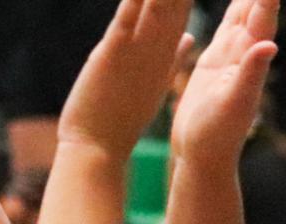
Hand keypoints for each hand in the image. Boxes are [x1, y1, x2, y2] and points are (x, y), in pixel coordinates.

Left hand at [58, 0, 195, 160]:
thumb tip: (187, 38)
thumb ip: (171, 55)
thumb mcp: (152, 80)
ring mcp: (139, 44)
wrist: (99, 147)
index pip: (185, 0)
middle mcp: (158, 41)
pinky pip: (132, 6)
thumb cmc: (121, 116)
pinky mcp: (116, 47)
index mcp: (167, 47)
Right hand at [169, 0, 279, 166]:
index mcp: (250, 57)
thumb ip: (250, 73)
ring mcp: (230, 56)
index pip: (264, 12)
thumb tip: (269, 45)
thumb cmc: (218, 136)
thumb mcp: (234, 104)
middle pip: (257, 5)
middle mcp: (245, 52)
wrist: (202, 158)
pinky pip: (225, 27)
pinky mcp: (214, 64)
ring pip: (242, 12)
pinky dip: (230, 8)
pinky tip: (232, 1)